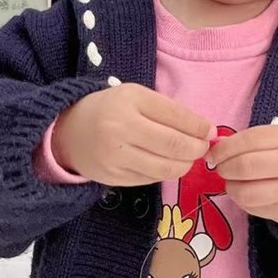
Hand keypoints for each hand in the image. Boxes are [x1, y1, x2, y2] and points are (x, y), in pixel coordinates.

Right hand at [53, 84, 212, 186]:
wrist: (67, 134)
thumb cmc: (108, 110)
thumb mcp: (135, 97)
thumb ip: (169, 110)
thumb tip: (206, 130)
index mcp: (129, 101)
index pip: (176, 116)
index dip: (199, 126)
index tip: (210, 131)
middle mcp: (121, 129)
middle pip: (175, 145)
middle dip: (197, 148)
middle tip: (203, 147)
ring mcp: (116, 157)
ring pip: (166, 168)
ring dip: (185, 164)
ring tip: (187, 157)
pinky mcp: (115, 179)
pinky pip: (152, 179)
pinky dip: (166, 173)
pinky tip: (166, 164)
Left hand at [209, 126, 277, 224]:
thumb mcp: (273, 138)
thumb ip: (246, 141)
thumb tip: (215, 149)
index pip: (249, 141)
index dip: (224, 148)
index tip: (213, 154)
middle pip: (246, 166)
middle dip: (224, 168)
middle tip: (220, 168)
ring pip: (246, 192)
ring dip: (230, 187)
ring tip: (232, 182)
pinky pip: (252, 208)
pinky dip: (241, 201)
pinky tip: (245, 193)